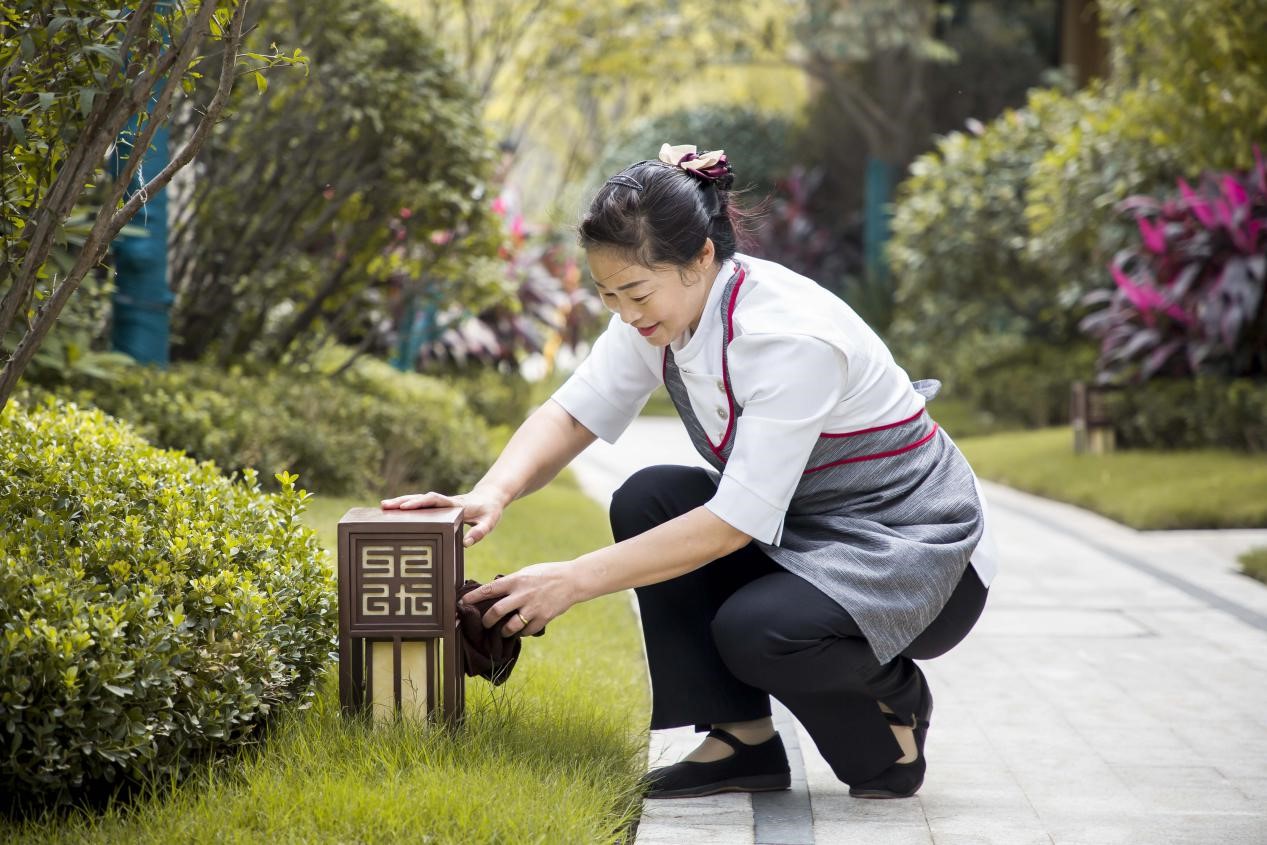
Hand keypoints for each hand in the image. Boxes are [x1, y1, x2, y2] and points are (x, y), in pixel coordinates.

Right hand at [379, 488, 504, 547]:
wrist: (491, 497)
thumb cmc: (490, 511)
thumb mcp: (489, 522)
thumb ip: (480, 532)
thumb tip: (466, 543)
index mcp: (456, 505)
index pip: (436, 501)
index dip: (420, 503)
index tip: (405, 507)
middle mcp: (446, 501)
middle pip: (422, 498)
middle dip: (403, 501)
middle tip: (385, 505)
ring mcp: (441, 503)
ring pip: (419, 499)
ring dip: (402, 501)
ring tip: (383, 506)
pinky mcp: (439, 506)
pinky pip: (422, 504)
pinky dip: (408, 505)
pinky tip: (395, 510)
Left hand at [475, 561, 577, 636]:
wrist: (572, 580)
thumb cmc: (547, 574)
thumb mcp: (527, 572)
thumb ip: (512, 583)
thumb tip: (494, 592)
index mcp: (516, 580)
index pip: (489, 589)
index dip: (473, 597)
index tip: (461, 602)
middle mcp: (522, 594)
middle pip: (496, 612)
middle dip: (486, 621)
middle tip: (485, 623)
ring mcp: (533, 608)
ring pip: (510, 626)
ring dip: (503, 631)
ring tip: (502, 631)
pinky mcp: (543, 618)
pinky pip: (526, 631)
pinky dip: (521, 632)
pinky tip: (521, 629)